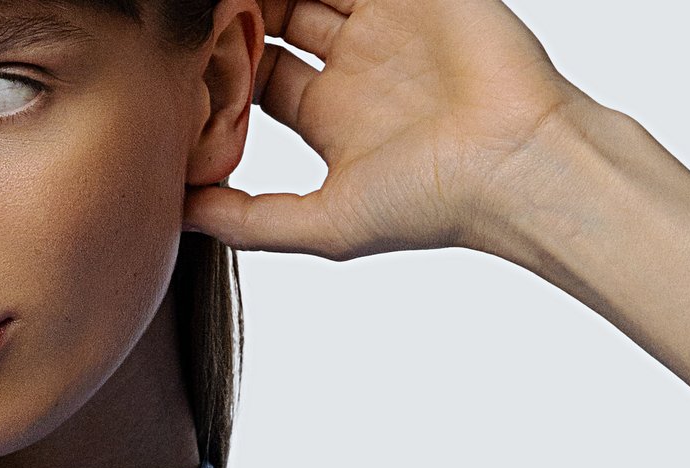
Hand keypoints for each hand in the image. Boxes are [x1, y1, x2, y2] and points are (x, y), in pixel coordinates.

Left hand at [185, 0, 589, 259]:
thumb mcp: (320, 225)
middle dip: (241, 11)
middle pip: (276, 16)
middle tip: (203, 8)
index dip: (220, 64)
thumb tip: (176, 217)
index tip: (185, 58)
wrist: (514, 162)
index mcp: (326, 115)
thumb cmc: (427, 206)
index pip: (256, 74)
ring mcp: (385, 19)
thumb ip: (247, 219)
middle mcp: (352, 63)